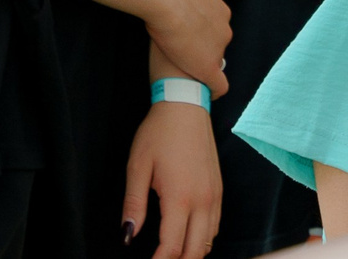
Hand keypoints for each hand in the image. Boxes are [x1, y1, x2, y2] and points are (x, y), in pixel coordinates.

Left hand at [124, 101, 219, 257]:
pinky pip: (216, 225)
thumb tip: (128, 235)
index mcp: (180, 197)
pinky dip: (204, 240)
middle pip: (196, 250)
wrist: (186, 105)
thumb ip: (133, 204)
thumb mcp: (137, 167)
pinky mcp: (219, 188)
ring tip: (173, 255)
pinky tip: (190, 239)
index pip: (172, 246)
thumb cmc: (158, 133)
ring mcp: (214, 195)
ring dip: (192, 253)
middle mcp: (203, 200)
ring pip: (209, 241)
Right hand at [146, 0, 231, 97]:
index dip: (200, 33)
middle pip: (217, 44)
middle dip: (205, 49)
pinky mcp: (209, 68)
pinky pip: (219, 84)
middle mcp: (224, 28)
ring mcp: (218, 48)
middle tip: (184, 54)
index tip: (188, 36)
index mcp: (219, 10)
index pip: (213, 26)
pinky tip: (211, 95)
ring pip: (216, 61)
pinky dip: (216, 90)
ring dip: (205, 66)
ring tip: (190, 75)